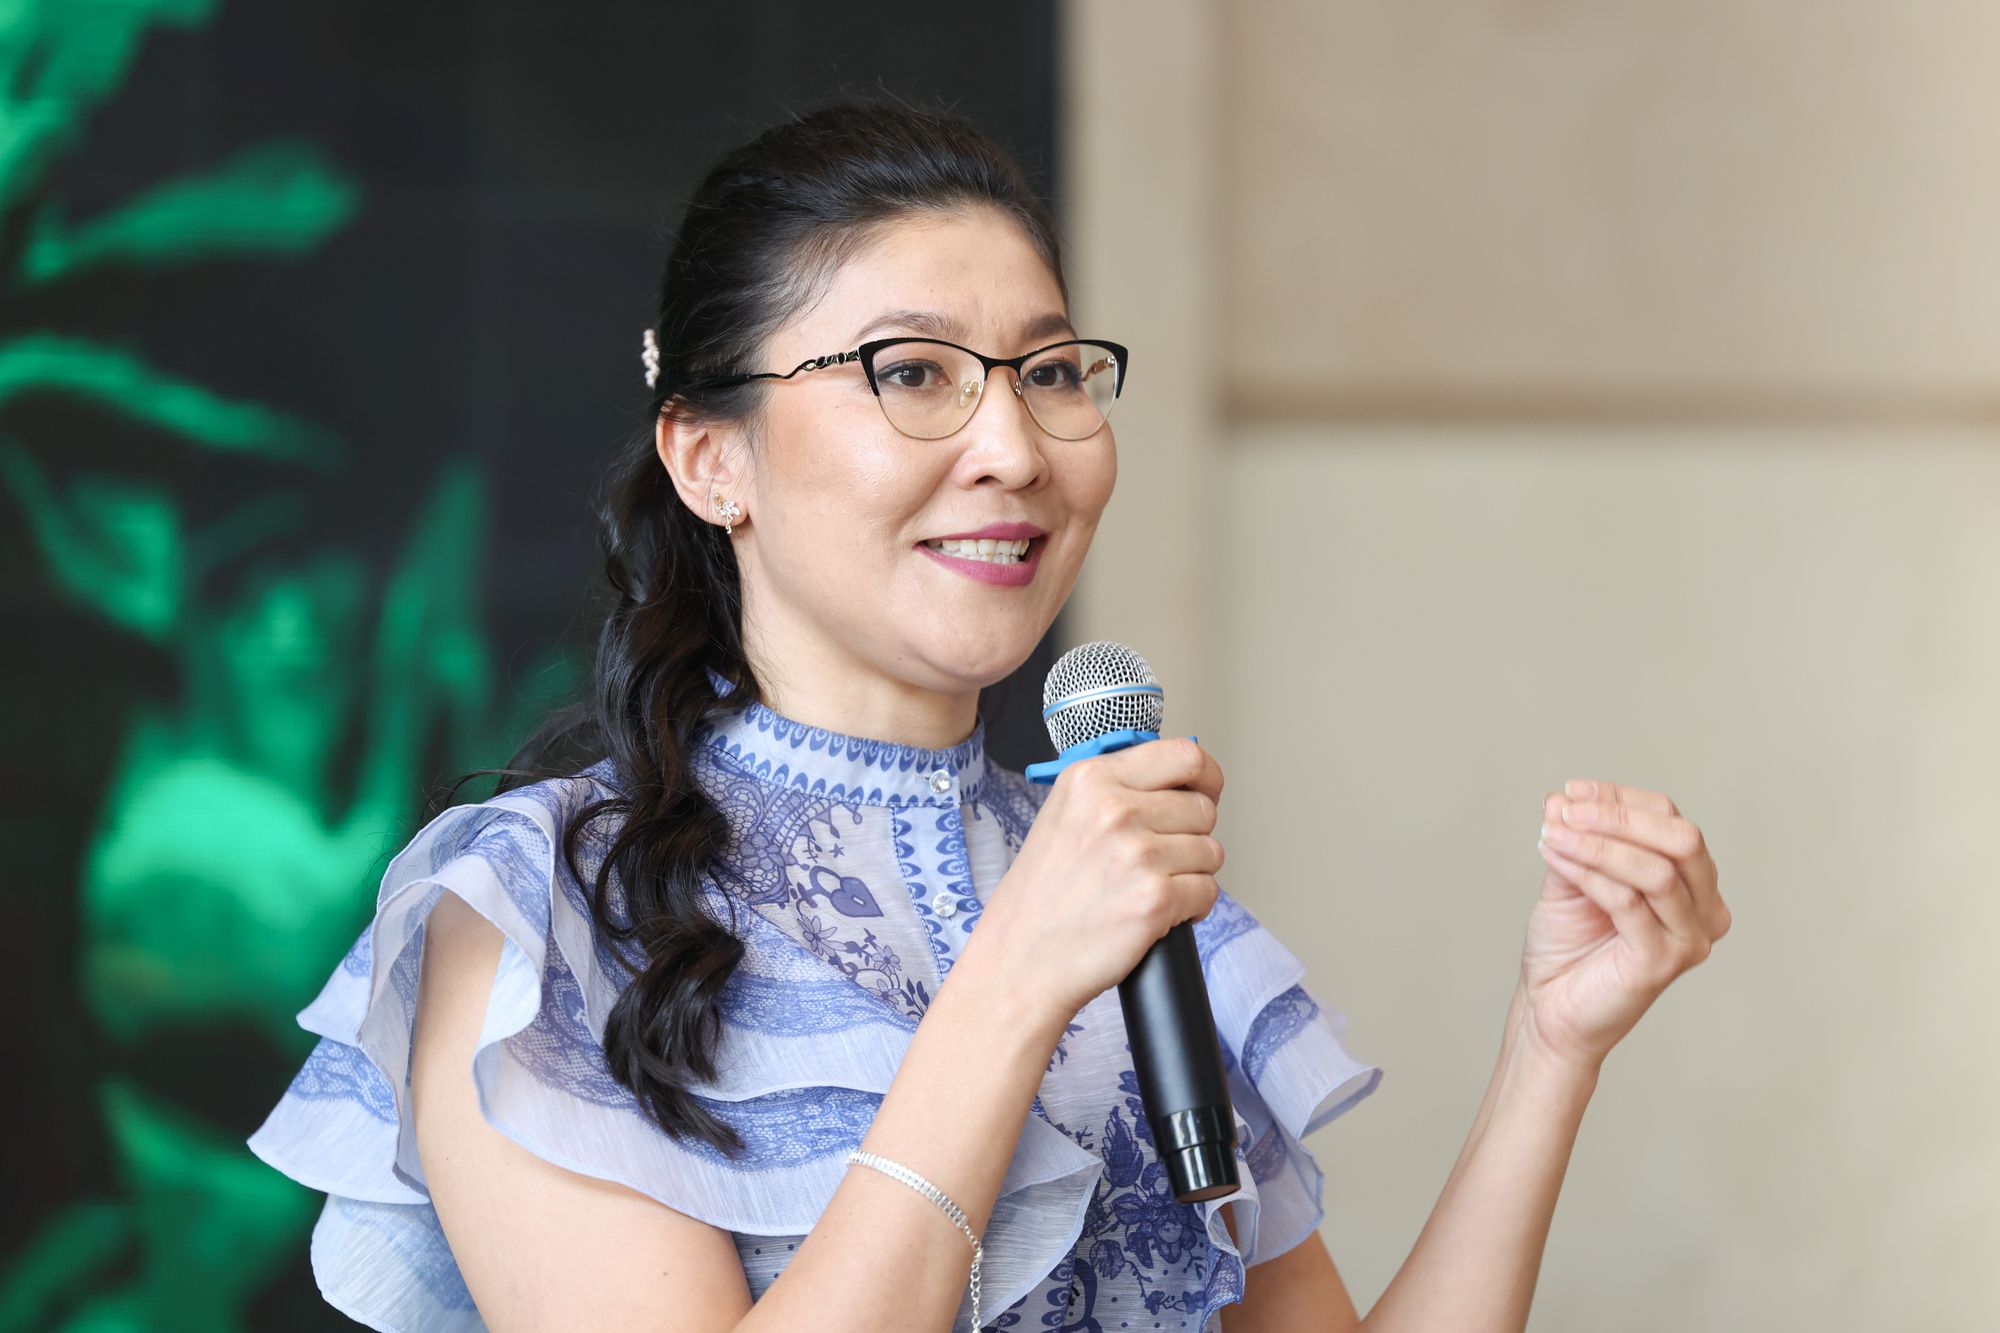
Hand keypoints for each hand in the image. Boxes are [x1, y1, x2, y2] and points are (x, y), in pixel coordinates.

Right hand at [967, 738, 1225, 1022]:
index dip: (1205, 778)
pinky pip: (1207, 892)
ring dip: (1191, 874)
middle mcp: (1113, 809)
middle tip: (1160, 859)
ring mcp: (1136, 854)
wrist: (1019, 960)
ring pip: (1211, 852)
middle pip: (1203, 808)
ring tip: (1150, 888)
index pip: (1184, 755)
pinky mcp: (1154, 899)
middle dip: (1192, 837)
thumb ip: (1117, 790)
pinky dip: (1191, 908)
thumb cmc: (1040, 898)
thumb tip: (1180, 782)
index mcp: (1090, 778)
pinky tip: (1157, 914)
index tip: (1203, 795)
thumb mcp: (1064, 815)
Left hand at [1522, 779, 1730, 1070]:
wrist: (1549, 1010)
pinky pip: (1627, 902)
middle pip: (1681, 840)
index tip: (1570, 792)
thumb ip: (1575, 840)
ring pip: (1657, 870)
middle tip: (1566, 810)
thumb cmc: (1567, 948)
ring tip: (1552, 833)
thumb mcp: (1571, 879)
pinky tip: (1553, 857)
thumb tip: (1560, 799)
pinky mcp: (1662, 963)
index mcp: (1694, 885)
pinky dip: (1587, 871)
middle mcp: (1706, 911)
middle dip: (1619, 816)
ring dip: (1598, 843)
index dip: (1621, 799)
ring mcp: (1689, 940)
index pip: (1671, 821)